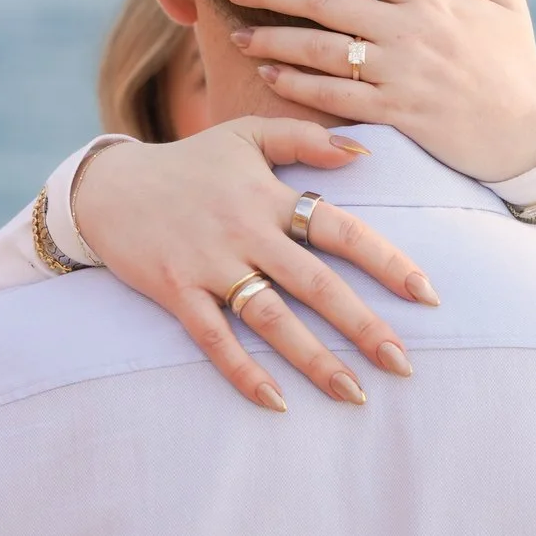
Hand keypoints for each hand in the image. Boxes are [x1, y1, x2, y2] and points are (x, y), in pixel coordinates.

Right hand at [70, 119, 439, 411]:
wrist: (108, 186)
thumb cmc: (189, 162)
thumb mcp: (246, 134)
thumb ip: (305, 140)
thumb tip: (365, 153)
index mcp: (268, 196)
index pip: (340, 229)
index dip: (386, 261)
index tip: (427, 294)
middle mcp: (244, 232)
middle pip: (315, 283)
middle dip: (363, 326)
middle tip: (404, 364)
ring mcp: (209, 265)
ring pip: (270, 318)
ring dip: (313, 359)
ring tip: (354, 393)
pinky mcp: (176, 292)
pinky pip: (213, 338)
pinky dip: (243, 371)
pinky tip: (276, 401)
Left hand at [216, 0, 535, 184]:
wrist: (527, 135)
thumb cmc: (514, 63)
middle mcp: (409, 33)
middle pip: (327, 2)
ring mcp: (401, 76)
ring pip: (323, 53)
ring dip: (274, 42)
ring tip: (235, 34)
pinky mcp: (397, 116)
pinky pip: (336, 99)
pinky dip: (298, 88)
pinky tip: (267, 77)